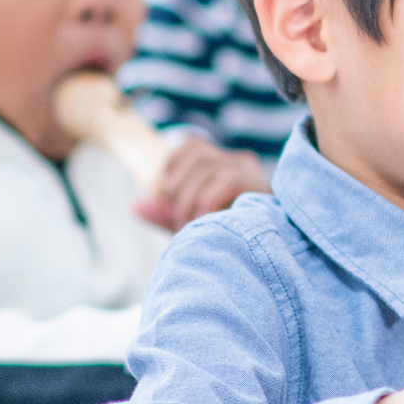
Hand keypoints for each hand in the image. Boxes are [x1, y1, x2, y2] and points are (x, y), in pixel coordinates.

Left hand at [139, 137, 271, 229]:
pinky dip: (207, 204)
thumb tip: (134, 206)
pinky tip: (207, 223)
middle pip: (195, 154)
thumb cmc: (232, 241)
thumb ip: (167, 215)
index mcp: (225, 165)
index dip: (170, 166)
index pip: (191, 146)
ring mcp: (251, 172)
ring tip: (191, 226)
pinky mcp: (259, 185)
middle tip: (179, 220)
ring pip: (205, 168)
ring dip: (188, 200)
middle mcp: (240, 162)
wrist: (269, 257)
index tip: (165, 198)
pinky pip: (224, 182)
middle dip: (177, 188)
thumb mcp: (194, 226)